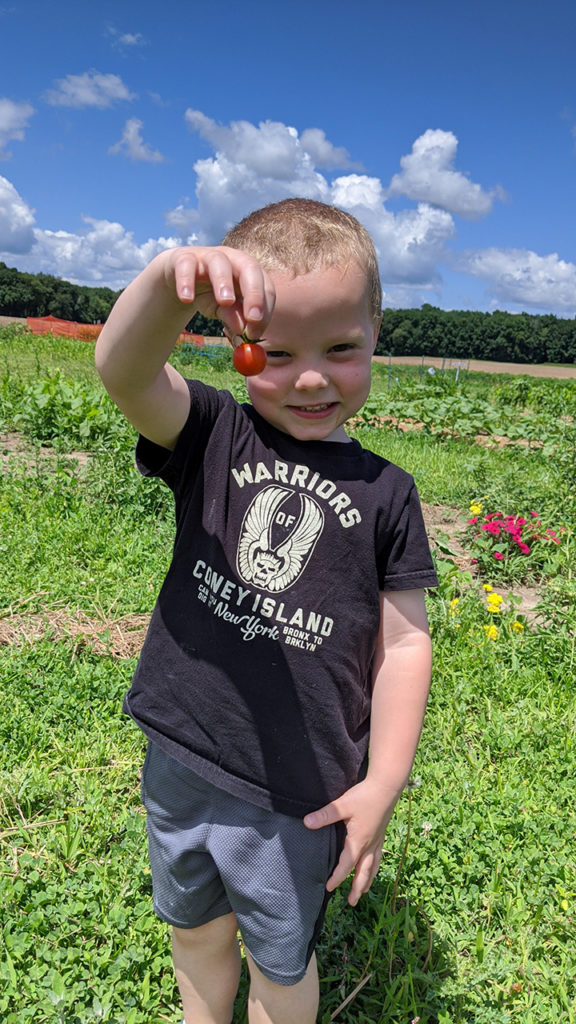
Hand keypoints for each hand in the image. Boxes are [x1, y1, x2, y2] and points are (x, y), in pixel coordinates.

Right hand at [163, 245, 275, 339]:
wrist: (177, 280)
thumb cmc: (209, 294)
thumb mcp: (222, 309)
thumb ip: (233, 317)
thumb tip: (243, 331)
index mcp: (249, 272)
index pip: (265, 287)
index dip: (264, 309)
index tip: (254, 334)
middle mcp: (232, 259)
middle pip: (249, 267)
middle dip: (254, 293)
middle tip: (253, 318)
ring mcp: (207, 255)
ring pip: (219, 261)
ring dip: (224, 282)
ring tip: (225, 302)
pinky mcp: (184, 258)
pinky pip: (186, 265)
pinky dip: (186, 281)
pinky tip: (186, 299)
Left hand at [303, 778, 400, 905]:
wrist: (387, 786)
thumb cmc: (364, 796)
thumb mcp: (342, 805)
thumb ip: (325, 815)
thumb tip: (306, 823)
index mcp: (358, 841)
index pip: (346, 865)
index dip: (337, 878)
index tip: (329, 888)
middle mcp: (369, 844)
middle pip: (363, 872)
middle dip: (357, 888)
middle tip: (352, 903)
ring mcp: (377, 839)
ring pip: (373, 866)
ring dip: (368, 880)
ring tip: (364, 891)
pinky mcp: (382, 833)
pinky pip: (378, 856)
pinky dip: (375, 865)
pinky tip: (374, 864)